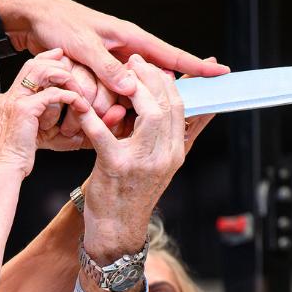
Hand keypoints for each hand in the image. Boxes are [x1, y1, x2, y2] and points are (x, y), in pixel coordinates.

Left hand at [0, 0, 225, 124]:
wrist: (34, 18)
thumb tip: (132, 88)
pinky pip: (113, 91)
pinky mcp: (99, 71)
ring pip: (132, 90)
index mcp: (130, 39)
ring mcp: (113, 62)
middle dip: (166, 94)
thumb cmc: (59, 25)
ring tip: (126, 118)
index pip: (171, 54)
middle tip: (181, 111)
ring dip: (129, 104)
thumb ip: (106, 68)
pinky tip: (108, 115)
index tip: (222, 73)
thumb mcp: (83, 47)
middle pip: (157, 77)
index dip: (196, 66)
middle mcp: (126, 51)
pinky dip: (110, 103)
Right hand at [0, 52, 91, 178]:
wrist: (3, 169)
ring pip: (42, 71)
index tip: (65, 60)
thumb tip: (72, 116)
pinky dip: (70, 96)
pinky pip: (52, 94)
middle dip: (59, 65)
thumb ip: (47, 119)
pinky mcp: (24, 110)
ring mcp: (16, 101)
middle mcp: (12, 96)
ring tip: (79, 92)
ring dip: (65, 77)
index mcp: (12, 99)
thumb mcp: (34, 133)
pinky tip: (80, 105)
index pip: (29, 67)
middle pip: (35, 63)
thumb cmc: (18, 157)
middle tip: (77, 77)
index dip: (48, 60)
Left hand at [72, 56, 191, 261]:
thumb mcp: (163, 163)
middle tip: (135, 61)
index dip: (169, 81)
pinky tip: (83, 103)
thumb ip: (184, 134)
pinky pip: (105, 134)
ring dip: (133, 88)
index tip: (155, 64)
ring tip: (119, 75)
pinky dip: (93, 115)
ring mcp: (142, 162)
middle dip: (153, 77)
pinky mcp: (115, 167)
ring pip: (148, 114)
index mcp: (176, 152)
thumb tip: (208, 107)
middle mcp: (164, 156)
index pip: (182, 106)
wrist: (115, 230)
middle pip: (169, 105)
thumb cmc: (133, 192)